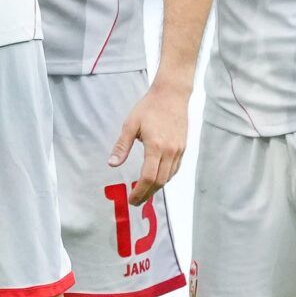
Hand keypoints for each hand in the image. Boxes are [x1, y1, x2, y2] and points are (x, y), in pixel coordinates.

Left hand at [110, 79, 188, 207]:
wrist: (172, 95)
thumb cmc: (149, 107)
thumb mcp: (130, 124)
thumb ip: (122, 146)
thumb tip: (112, 164)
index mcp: (156, 146)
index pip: (148, 177)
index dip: (140, 191)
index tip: (132, 199)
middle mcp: (170, 151)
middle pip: (160, 181)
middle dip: (147, 194)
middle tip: (136, 201)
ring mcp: (179, 150)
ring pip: (169, 177)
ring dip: (157, 187)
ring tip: (144, 192)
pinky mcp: (183, 148)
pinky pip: (175, 169)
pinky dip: (166, 178)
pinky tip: (157, 179)